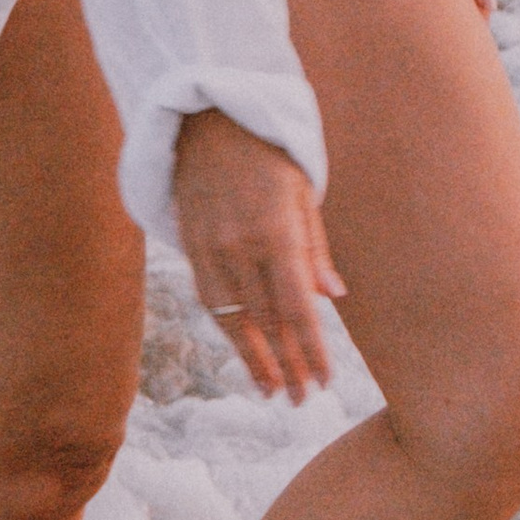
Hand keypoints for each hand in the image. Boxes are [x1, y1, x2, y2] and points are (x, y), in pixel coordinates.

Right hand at [170, 109, 343, 403]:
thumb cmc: (268, 152)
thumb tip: (331, 297)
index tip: (324, 381)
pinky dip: (227, 328)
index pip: (297, 308)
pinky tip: (242, 348)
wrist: (205, 118)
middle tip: (301, 400)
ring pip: (232, 317)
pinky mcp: (188, 244)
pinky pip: (208, 298)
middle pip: (267, 320)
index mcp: (276, 231)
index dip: (311, 350)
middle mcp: (239, 245)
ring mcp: (209, 247)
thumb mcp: (303, 191)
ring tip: (271, 389)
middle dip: (286, 364)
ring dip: (253, 357)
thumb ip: (314, 248)